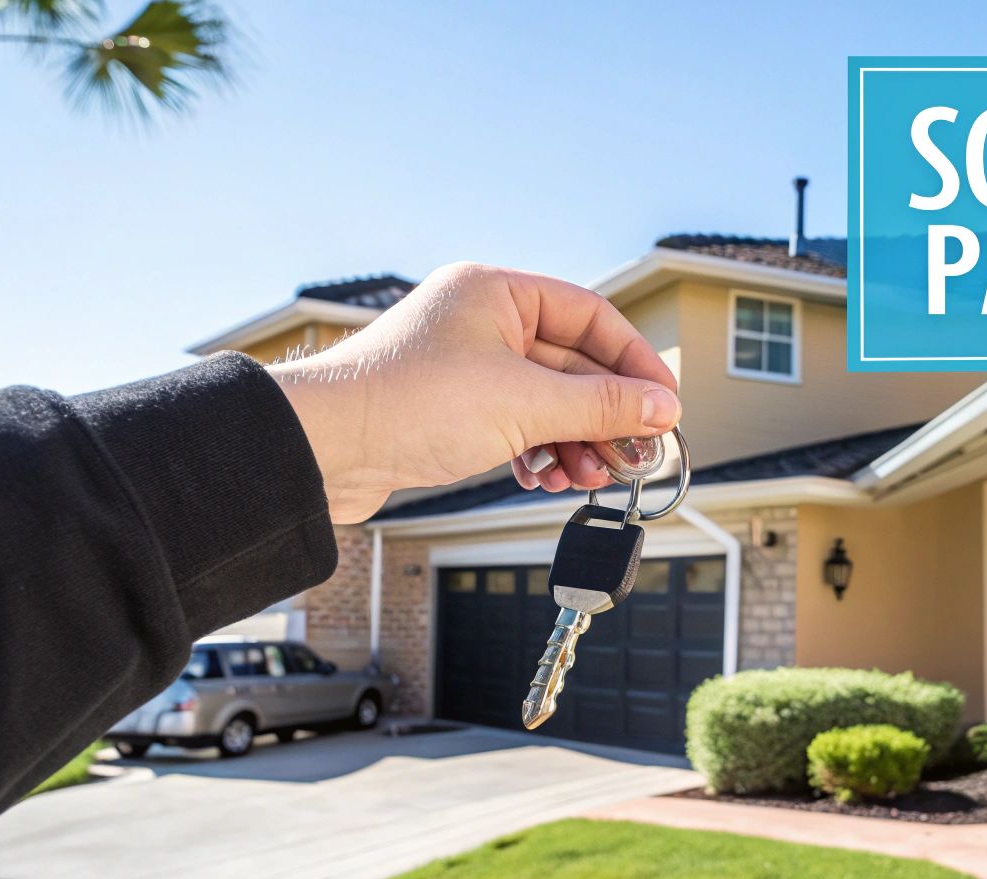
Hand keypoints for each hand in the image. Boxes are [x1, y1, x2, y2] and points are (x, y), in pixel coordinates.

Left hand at [266, 262, 681, 523]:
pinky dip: (538, 453)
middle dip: (606, 415)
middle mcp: (480, 320)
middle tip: (635, 455)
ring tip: (593, 476)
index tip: (664, 405)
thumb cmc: (407, 405)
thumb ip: (601, 406)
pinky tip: (546, 479)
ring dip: (576, 441)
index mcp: (495, 292)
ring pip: (545, 402)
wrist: (322, 450)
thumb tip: (662, 407)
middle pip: (572, 364)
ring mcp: (464, 366)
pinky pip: (515, 426)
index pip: (591, 316)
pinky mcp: (449, 410)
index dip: (635, 362)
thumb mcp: (523, 405)